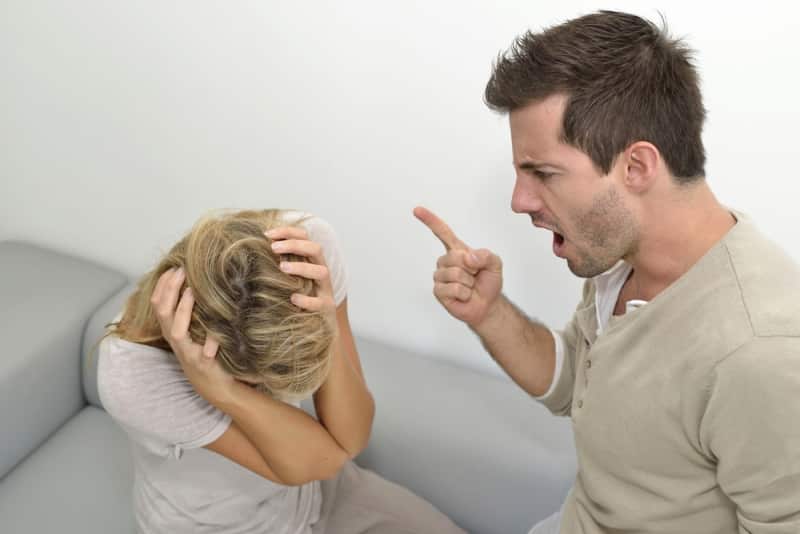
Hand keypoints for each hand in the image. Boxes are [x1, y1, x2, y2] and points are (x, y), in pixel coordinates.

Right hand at [150, 268, 234, 404]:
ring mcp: (188, 353)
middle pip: (163, 313)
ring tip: (193, 290)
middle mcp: (176, 341)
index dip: (162, 285)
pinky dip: (212, 340)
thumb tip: (196, 282)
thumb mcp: (195, 331)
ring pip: (177, 330)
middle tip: (182, 270)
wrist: (216, 387)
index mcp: (172, 330)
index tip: (173, 267)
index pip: (157, 304)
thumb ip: (192, 312)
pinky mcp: (203, 364)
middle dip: (170, 290)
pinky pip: (206, 351)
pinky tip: (217, 332)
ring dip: (184, 309)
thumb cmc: (206, 353)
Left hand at [266, 226, 337, 331]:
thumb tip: (249, 251)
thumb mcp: (288, 280)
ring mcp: (326, 291)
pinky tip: (293, 299)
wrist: (318, 329)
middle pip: (316, 249)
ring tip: (282, 268)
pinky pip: (320, 303)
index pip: (305, 237)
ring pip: (322, 271)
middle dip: (294, 245)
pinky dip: (307, 300)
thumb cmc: (296, 301)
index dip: (288, 232)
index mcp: (312, 262)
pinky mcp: (327, 310)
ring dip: (302, 267)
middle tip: (273, 248)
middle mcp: (321, 272)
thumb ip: (277, 265)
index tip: (267, 234)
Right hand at [413, 206, 503, 326]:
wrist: (487, 305)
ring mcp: (440, 276)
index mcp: (457, 250)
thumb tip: (468, 258)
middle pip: (454, 256)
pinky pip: (453, 288)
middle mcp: (445, 261)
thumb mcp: (495, 263)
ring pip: (455, 274)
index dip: (430, 220)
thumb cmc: (488, 282)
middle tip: (475, 276)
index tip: (417, 210)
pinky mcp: (438, 291)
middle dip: (471, 268)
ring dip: (469, 282)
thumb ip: (486, 255)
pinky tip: (465, 296)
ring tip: (470, 287)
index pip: (442, 232)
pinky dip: (464, 293)